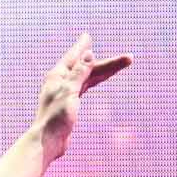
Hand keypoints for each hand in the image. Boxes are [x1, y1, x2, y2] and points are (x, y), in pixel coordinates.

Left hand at [33, 31, 130, 159]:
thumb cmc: (56, 117)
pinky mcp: (70, 104)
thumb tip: (89, 54)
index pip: (74, 57)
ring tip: (122, 64)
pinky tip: (99, 77)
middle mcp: (61, 82)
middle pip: (88, 68)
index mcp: (57, 76)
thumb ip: (79, 73)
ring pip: (89, 78)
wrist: (48, 141)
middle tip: (129, 58)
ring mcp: (66, 92)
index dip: (82, 46)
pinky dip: (94, 81)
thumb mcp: (69, 91)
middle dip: (108, 63)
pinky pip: (86, 87)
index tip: (87, 35)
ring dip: (105, 71)